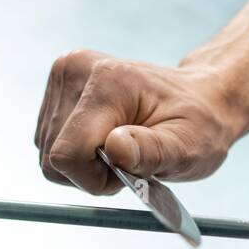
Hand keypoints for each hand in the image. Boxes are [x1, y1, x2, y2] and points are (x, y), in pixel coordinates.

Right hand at [33, 49, 239, 193]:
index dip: (94, 179)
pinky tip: (106, 142)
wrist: (200, 97)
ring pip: (48, 152)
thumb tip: (115, 148)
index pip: (68, 154)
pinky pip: (50, 142)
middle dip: (90, 172)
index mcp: (109, 80)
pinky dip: (78, 153)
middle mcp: (75, 69)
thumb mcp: (188, 147)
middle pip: (54, 156)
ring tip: (123, 149)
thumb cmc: (198, 124)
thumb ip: (152, 150)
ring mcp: (62, 75)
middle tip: (131, 160)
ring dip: (84, 164)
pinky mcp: (56, 87)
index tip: (128, 170)